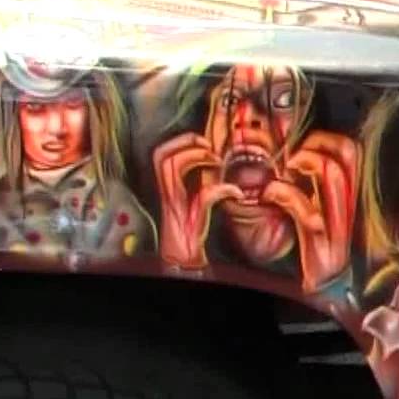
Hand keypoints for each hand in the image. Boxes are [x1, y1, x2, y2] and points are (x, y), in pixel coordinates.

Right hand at [153, 132, 238, 270]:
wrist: (185, 258)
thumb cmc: (192, 229)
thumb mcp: (195, 200)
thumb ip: (201, 183)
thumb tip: (219, 164)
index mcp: (169, 187)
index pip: (161, 154)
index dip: (179, 141)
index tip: (203, 140)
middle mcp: (168, 193)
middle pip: (161, 156)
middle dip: (185, 143)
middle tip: (208, 146)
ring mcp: (176, 205)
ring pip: (172, 168)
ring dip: (196, 158)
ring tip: (216, 161)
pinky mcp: (189, 218)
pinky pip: (203, 195)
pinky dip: (223, 190)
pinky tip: (237, 193)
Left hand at [261, 130, 359, 292]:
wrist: (319, 291)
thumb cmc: (310, 247)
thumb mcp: (317, 210)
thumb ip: (314, 184)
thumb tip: (294, 152)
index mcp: (350, 197)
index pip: (352, 151)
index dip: (326, 139)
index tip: (302, 147)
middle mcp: (350, 206)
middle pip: (347, 155)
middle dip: (315, 146)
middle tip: (292, 160)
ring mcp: (337, 223)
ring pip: (332, 174)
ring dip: (302, 164)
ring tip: (282, 175)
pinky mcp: (320, 242)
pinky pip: (307, 208)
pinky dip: (283, 193)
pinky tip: (268, 196)